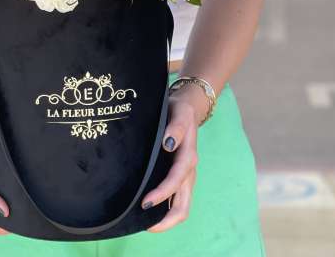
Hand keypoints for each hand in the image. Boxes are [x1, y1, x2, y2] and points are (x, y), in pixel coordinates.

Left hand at [144, 85, 207, 232]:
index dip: (162, 194)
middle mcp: (189, 171)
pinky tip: (151, 210)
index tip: (145, 202)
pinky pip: (177, 199)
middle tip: (145, 225)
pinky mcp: (181, 177)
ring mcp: (186, 176)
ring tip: (145, 223)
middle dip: (167, 220)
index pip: (176, 181)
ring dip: (166, 218)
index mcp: (188, 157)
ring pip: (182, 206)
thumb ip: (175, 126)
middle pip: (184, 205)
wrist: (188, 108)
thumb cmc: (180, 110)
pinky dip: (166, 210)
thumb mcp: (179, 112)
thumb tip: (169, 143)